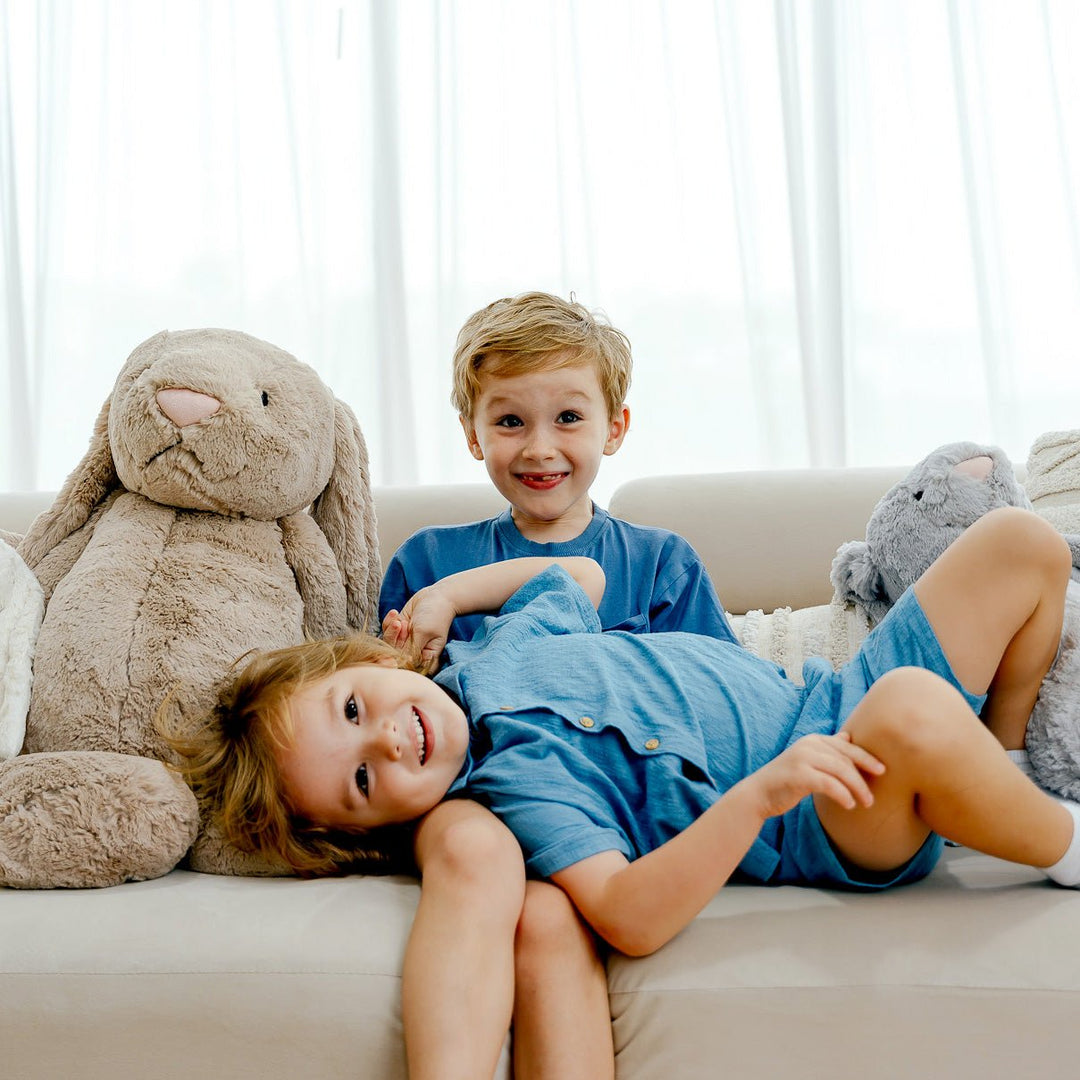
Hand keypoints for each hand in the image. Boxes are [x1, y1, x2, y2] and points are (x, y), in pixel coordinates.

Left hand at [381, 586, 458, 673]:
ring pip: (389, 642)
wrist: (437, 595)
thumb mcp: (423, 632)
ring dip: (392, 630)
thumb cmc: (436, 615)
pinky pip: (386, 630)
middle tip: (402, 625)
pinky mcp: (399, 629)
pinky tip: (396, 613)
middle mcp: (415, 651)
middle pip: (395, 655)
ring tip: (399, 620)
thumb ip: (410, 649)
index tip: (391, 655)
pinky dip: (389, 622)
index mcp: (426, 657)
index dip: (396, 662)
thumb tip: (397, 664)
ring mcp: (406, 640)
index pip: (408, 667)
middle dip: (395, 639)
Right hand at [744, 731, 884, 819]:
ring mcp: (802, 758)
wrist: (759, 794)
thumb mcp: (808, 760)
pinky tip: (849, 805)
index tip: (882, 770)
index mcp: (813, 740)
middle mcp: (808, 745)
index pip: (846, 747)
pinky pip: (829, 784)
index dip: (866, 758)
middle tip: (873, 796)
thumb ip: (827, 750)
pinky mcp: (799, 774)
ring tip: (865, 803)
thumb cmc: (787, 780)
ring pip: (841, 771)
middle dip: (863, 777)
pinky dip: (842, 794)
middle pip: (846, 759)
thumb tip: (847, 737)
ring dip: (857, 788)